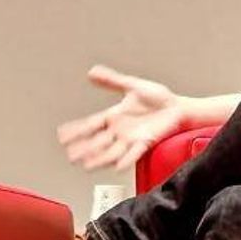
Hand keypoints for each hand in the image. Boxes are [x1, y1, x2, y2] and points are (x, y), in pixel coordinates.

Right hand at [57, 65, 183, 170]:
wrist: (178, 107)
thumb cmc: (158, 98)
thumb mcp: (132, 85)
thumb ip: (112, 80)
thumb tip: (91, 72)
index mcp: (115, 116)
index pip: (90, 124)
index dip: (76, 130)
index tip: (61, 136)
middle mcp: (120, 130)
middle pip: (97, 141)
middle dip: (83, 149)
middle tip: (69, 156)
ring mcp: (132, 138)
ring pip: (111, 151)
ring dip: (99, 158)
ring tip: (86, 165)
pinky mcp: (147, 142)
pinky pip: (135, 152)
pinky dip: (126, 159)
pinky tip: (117, 166)